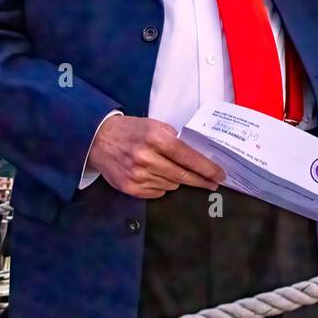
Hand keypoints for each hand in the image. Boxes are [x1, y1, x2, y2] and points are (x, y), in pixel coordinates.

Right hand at [87, 115, 224, 198]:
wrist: (98, 139)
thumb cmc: (130, 131)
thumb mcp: (153, 125)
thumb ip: (174, 138)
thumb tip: (196, 156)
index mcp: (155, 138)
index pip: (188, 157)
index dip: (207, 168)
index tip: (219, 175)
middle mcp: (146, 158)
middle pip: (183, 176)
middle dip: (200, 180)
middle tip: (212, 183)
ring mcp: (138, 175)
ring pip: (171, 185)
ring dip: (177, 180)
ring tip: (174, 172)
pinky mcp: (131, 188)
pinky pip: (157, 192)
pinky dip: (162, 186)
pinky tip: (157, 176)